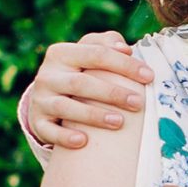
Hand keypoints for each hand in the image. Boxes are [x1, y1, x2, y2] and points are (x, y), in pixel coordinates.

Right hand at [28, 31, 153, 148]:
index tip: (149, 76)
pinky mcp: (38, 122)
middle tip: (138, 103)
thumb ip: (106, 45)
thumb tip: (125, 49)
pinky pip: (48, 130)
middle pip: (81, 82)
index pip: (96, 54)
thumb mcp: (88, 55)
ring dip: (92, 115)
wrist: (47, 98)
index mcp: (62, 53)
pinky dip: (64, 136)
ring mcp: (40, 99)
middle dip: (111, 93)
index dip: (124, 64)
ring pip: (65, 107)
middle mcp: (48, 75)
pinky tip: (83, 141)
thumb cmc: (80, 73)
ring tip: (119, 122)